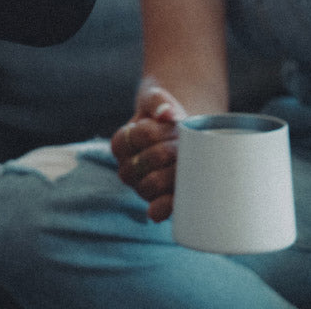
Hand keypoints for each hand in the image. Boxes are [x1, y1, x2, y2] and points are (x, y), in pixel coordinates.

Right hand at [109, 78, 186, 222]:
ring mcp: (142, 187)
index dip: (157, 131)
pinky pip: (158, 209)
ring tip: (189, 162)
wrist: (183, 136)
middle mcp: (126, 168)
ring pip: (151, 185)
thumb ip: (159, 102)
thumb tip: (168, 115)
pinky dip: (166, 206)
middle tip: (187, 144)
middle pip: (146, 161)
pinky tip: (180, 200)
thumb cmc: (168, 118)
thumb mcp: (159, 101)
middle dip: (170, 151)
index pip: (136, 136)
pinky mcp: (159, 202)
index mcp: (121, 143)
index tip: (174, 124)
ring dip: (173, 173)